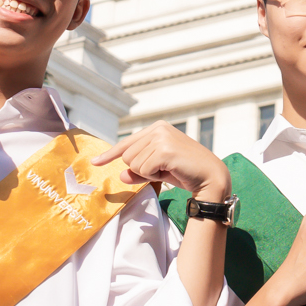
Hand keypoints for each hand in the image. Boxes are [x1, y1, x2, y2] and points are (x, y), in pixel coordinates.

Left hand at [103, 123, 231, 201]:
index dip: (110, 154)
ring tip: (170, 169)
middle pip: (127, 156)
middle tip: (165, 169)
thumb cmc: (186, 173)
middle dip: (142, 169)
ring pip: (134, 164)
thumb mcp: (157, 171)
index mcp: (157, 128)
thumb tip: (122, 174)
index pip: (127, 143)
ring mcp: (161, 137)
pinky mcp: (165, 149)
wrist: (210, 177)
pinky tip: (171, 170)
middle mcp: (158, 128)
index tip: (95, 162)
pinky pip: (144, 169)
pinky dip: (155, 175)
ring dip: (149, 173)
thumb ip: (138, 171)